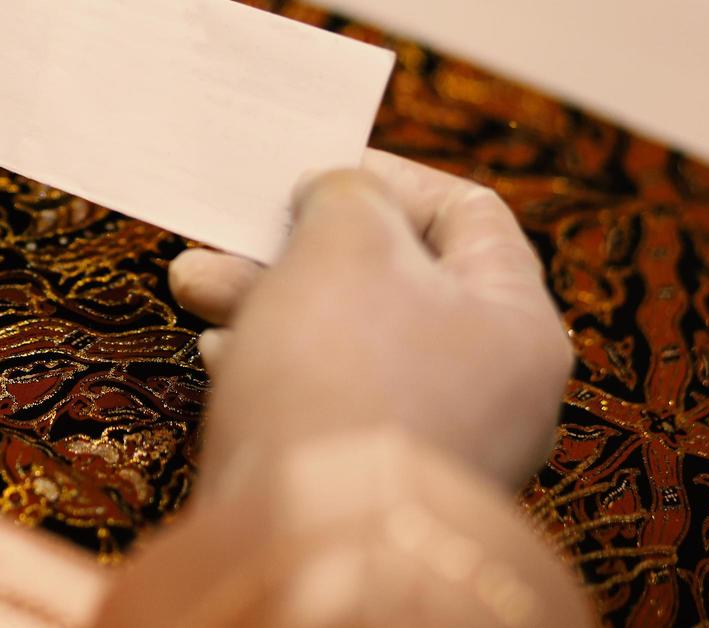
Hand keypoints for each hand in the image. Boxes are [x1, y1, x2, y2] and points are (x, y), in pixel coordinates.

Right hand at [170, 150, 572, 489]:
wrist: (310, 538)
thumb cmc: (342, 370)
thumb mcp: (345, 245)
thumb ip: (348, 196)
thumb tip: (338, 194)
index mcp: (516, 321)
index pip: (468, 213)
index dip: (387, 176)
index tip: (312, 169)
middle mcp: (492, 386)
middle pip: (395, 279)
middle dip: (300, 245)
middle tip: (229, 230)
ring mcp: (433, 441)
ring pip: (348, 339)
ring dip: (268, 298)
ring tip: (192, 282)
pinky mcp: (371, 483)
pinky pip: (327, 399)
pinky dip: (273, 363)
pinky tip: (217, 351)